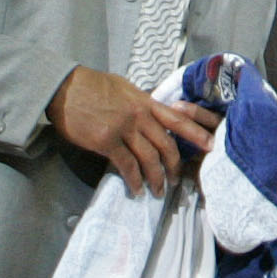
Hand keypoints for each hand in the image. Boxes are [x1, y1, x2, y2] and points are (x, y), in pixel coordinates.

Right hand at [46, 66, 216, 196]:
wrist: (66, 87)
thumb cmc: (93, 86)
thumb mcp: (125, 89)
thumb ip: (141, 103)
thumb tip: (151, 112)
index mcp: (146, 102)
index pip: (178, 120)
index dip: (196, 133)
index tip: (210, 145)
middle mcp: (140, 116)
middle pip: (166, 144)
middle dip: (175, 165)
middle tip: (177, 180)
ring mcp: (124, 129)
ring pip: (149, 158)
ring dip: (156, 177)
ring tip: (159, 191)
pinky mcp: (106, 141)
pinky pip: (126, 165)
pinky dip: (134, 180)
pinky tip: (137, 189)